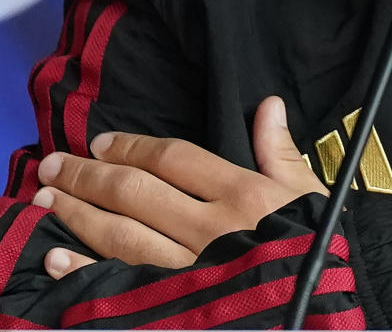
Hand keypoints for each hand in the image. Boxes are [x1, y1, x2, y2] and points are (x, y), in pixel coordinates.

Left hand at [32, 95, 326, 279]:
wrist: (321, 316)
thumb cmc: (316, 250)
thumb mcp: (309, 196)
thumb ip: (281, 151)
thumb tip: (268, 104)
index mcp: (242, 196)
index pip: (174, 159)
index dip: (132, 147)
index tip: (100, 143)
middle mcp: (209, 230)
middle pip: (136, 193)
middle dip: (89, 177)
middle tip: (54, 164)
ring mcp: (188, 272)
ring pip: (121, 236)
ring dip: (78, 215)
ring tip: (46, 199)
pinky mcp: (173, 306)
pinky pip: (121, 285)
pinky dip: (85, 272)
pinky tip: (58, 259)